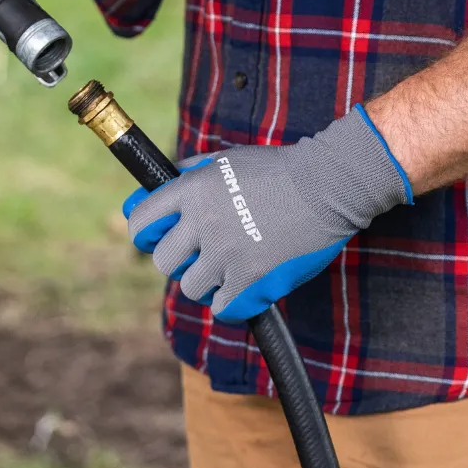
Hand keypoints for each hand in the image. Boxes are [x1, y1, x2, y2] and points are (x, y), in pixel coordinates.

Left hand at [124, 106, 412, 322]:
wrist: (327, 185)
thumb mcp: (229, 159)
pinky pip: (222, 308)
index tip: (155, 237)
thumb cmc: (279, 168)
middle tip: (196, 256)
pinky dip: (229, 301)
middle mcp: (202, 223)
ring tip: (225, 269)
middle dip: (176, 260)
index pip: (140, 221)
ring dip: (205, 282)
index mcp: (192, 191)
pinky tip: (241, 286)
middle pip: (162, 262)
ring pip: (191, 287)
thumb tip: (170, 178)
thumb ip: (195, 171)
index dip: (144, 233)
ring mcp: (226, 254)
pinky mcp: (251, 280)